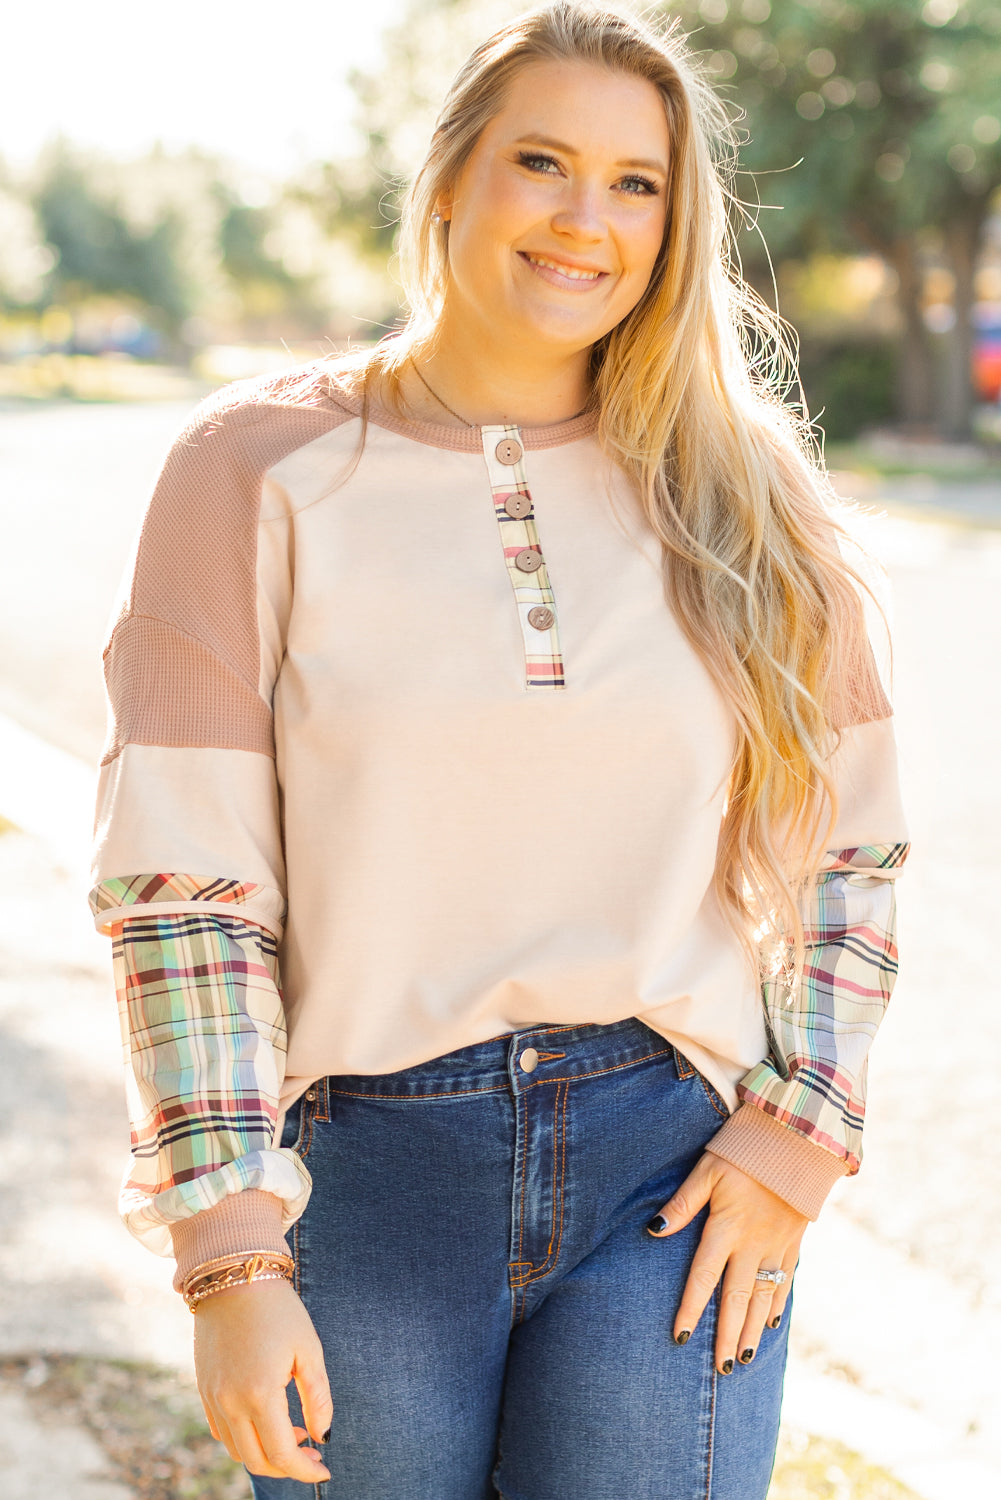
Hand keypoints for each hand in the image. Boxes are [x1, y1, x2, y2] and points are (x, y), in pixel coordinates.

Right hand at [193, 1277, 332, 1482]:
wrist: (233, 1276)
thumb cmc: (278, 1309)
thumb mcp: (308, 1349)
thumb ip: (318, 1398)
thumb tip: (322, 1436)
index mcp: (260, 1393)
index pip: (283, 1454)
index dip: (306, 1470)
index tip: (325, 1471)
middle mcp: (230, 1402)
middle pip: (257, 1460)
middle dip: (287, 1466)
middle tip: (311, 1451)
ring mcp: (212, 1397)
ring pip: (237, 1450)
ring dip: (265, 1453)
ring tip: (292, 1432)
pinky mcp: (203, 1389)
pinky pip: (221, 1431)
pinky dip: (243, 1439)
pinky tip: (265, 1420)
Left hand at [647, 1152, 807, 1373]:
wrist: (798, 1138)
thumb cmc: (745, 1149)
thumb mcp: (707, 1170)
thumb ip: (683, 1203)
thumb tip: (655, 1229)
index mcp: (727, 1227)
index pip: (704, 1277)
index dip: (692, 1309)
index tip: (682, 1338)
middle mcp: (753, 1243)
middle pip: (737, 1298)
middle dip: (728, 1335)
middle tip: (722, 1369)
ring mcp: (777, 1244)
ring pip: (764, 1297)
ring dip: (753, 1329)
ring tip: (744, 1360)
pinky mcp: (795, 1239)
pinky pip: (786, 1279)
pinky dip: (778, 1303)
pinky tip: (771, 1323)